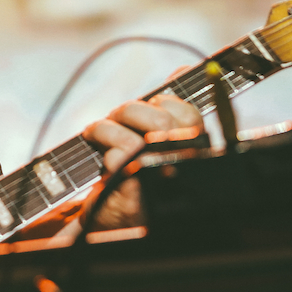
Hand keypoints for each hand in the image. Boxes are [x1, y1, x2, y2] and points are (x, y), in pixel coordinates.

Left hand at [57, 94, 204, 237]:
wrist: (113, 220)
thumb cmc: (135, 175)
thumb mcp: (153, 137)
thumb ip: (170, 107)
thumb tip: (184, 70)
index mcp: (194, 148)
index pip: (188, 111)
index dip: (163, 102)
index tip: (149, 105)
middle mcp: (183, 165)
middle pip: (158, 119)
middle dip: (129, 111)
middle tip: (116, 118)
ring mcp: (159, 181)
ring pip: (131, 136)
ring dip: (106, 130)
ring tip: (98, 136)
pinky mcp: (136, 196)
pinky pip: (117, 158)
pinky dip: (104, 154)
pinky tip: (103, 164)